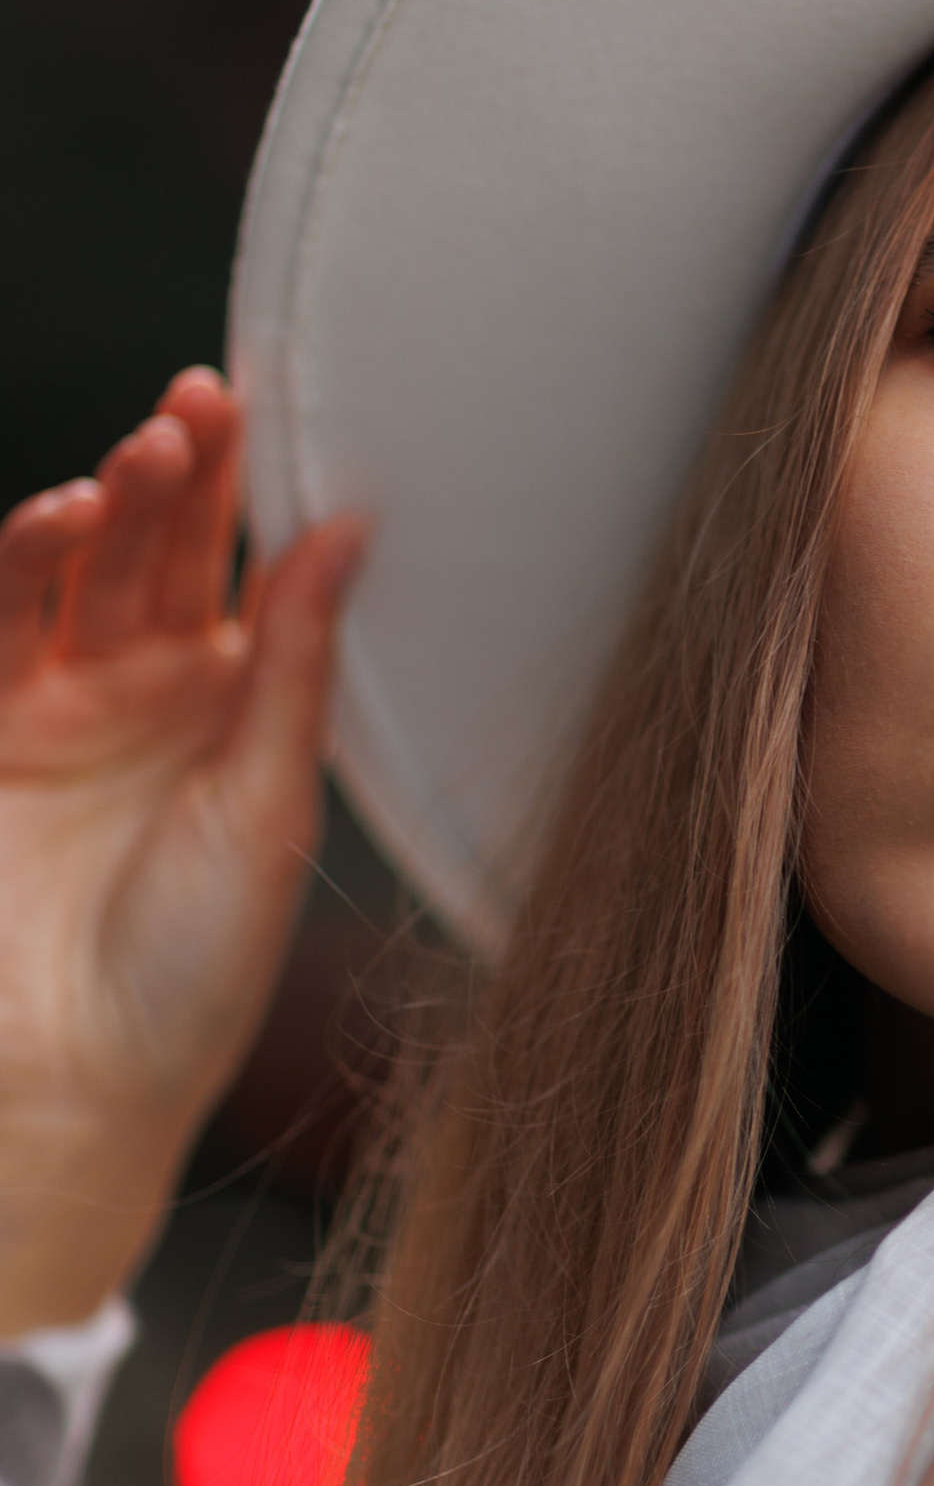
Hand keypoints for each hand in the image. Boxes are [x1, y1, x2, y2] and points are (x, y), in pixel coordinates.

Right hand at [0, 367, 365, 1335]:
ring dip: (101, 507)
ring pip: (67, 575)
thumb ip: (294, 664)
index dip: (250, 490)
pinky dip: (18, 565)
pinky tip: (60, 520)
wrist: (81, 1084)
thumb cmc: (198, 969)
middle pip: (154, 554)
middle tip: (205, 401)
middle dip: (174, 474)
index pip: (240, 570)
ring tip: (145, 455)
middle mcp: (142, 697)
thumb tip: (348, 531)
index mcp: (232, 708)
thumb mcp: (270, 803)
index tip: (276, 410)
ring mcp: (52, 712)